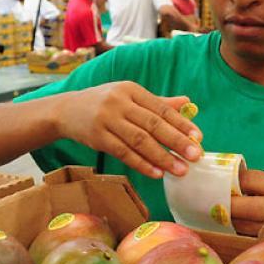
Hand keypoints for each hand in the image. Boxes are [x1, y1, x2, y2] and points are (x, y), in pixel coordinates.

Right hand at [54, 81, 202, 178]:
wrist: (65, 110)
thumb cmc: (103, 102)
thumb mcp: (128, 96)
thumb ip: (157, 102)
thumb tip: (188, 104)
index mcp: (131, 90)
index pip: (161, 108)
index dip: (181, 123)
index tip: (198, 137)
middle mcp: (119, 103)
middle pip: (152, 124)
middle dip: (176, 141)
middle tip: (195, 155)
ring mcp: (107, 120)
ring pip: (139, 141)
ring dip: (162, 157)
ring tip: (180, 169)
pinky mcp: (97, 137)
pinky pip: (123, 153)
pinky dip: (141, 164)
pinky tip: (157, 173)